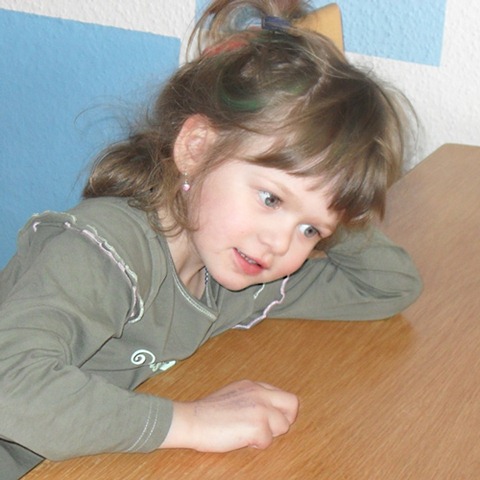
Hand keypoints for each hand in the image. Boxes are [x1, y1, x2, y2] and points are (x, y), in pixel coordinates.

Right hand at [160, 380, 298, 451]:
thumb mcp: (233, 394)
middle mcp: (260, 393)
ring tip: (249, 435)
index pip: (282, 395)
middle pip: (292, 404)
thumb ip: (251, 397)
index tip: (270, 419)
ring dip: (269, 434)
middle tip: (270, 429)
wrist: (192, 419)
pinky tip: (241, 439)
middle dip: (285, 419)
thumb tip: (266, 409)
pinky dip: (257, 444)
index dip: (279, 410)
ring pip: (283, 425)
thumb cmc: (207, 412)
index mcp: (254, 385)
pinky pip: (268, 441)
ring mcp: (260, 409)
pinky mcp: (258, 426)